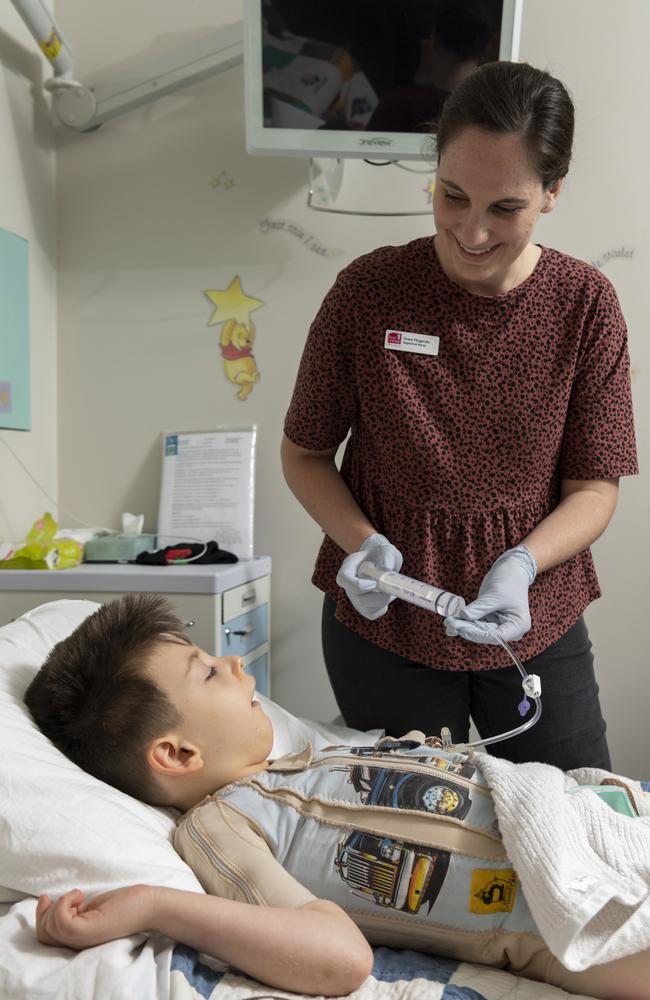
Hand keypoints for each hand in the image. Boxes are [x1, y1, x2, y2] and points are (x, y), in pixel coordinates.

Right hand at [35, 884, 155, 950]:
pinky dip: (65, 902)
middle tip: (64, 896)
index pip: (46, 938)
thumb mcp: (91, 907)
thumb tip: (53, 903)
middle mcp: (78, 943)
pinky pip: (62, 921)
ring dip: (58, 904)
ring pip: (50, 927)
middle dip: (45, 912)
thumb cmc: (125, 903)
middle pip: (44, 934)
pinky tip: (80, 895)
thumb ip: (74, 912)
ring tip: (78, 896)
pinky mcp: (89, 931)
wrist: (148, 905)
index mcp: (78, 939)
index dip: (40, 917)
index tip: (46, 898)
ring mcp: (83, 939)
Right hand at [336, 533, 402, 619]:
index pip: (344, 580)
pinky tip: (386, 596)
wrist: (380, 562)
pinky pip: (373, 614)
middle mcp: (348, 586)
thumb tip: (387, 569)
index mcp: (348, 568)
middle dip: (378, 596)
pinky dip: (383, 607)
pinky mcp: (363, 608)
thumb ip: (387, 556)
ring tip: (389, 588)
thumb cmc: (380, 554)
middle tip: (390, 588)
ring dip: (383, 601)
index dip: (358, 585)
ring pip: (366, 608)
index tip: (374, 584)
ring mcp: (354, 598)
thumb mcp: (385, 549)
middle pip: (358, 599)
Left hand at [444, 544, 536, 643]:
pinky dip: (463, 621)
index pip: (498, 636)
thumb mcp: (496, 594)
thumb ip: (480, 607)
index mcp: (518, 625)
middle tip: (450, 624)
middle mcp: (509, 628)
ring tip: (448, 622)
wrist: (511, 569)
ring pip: (477, 629)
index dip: (479, 635)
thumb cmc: (510, 580)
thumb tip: (464, 616)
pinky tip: (451, 621)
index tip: (463, 629)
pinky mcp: (488, 618)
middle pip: (485, 633)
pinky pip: (475, 622)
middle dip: (466, 629)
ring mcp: (498, 623)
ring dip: (462, 626)